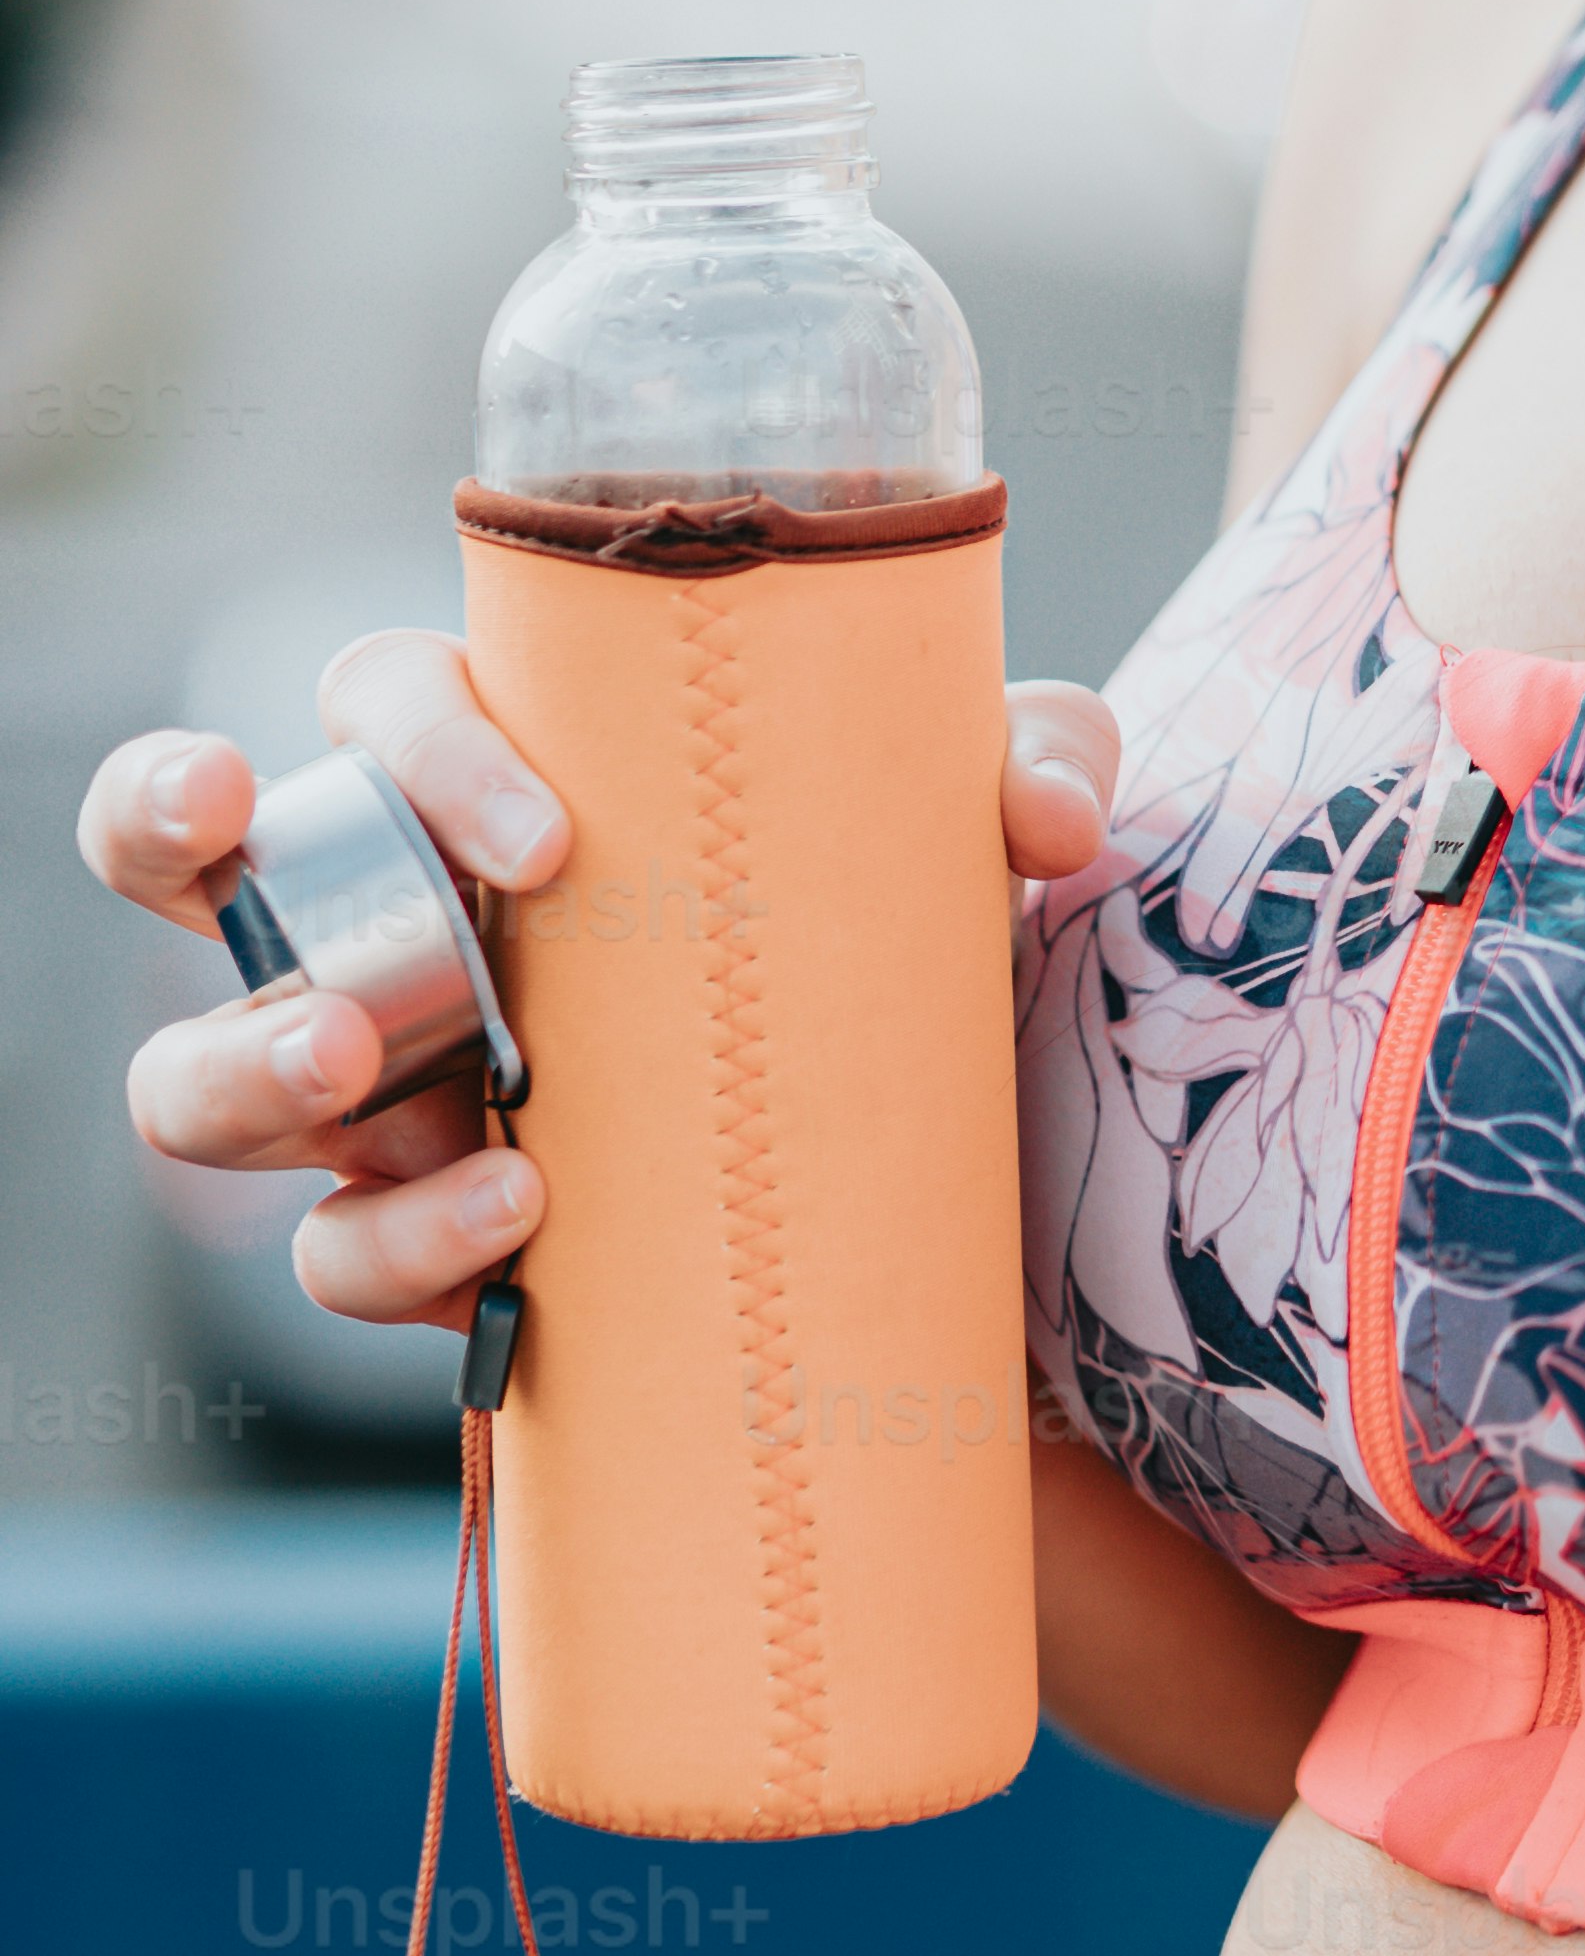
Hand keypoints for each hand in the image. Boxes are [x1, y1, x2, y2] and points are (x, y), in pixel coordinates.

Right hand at [82, 647, 1125, 1331]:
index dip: (419, 745)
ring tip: (368, 1088)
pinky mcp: (429, 1233)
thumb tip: (1042, 811)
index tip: (549, 840)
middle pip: (198, 859)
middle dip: (172, 844)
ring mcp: (390, 1083)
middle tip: (329, 932)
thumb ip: (1033, 764)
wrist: (941, 1188)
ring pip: (208, 1075)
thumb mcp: (980, 840)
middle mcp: (401, 915)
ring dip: (249, 1075)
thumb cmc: (903, 939)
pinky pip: (347, 1253)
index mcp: (500, 774)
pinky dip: (404, 1255)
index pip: (381, 701)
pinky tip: (516, 1249)